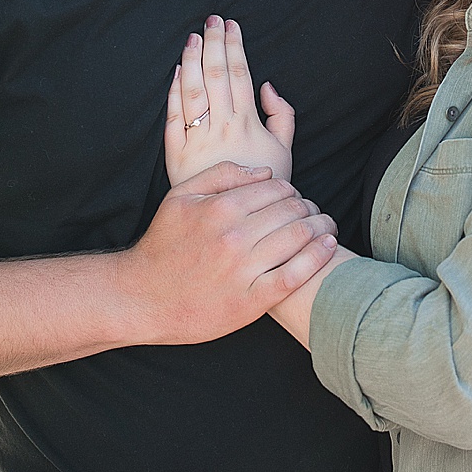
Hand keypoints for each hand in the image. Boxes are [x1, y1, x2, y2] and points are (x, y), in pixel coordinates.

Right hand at [120, 168, 339, 343]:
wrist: (144, 298)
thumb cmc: (163, 247)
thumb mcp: (180, 198)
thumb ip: (220, 175)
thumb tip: (263, 172)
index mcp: (221, 208)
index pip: (276, 188)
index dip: (292, 190)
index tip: (294, 198)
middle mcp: (235, 236)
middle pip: (292, 210)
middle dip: (309, 207)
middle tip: (314, 212)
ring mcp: (245, 269)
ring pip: (299, 237)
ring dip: (321, 227)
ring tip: (327, 226)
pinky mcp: (253, 300)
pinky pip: (296, 274)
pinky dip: (318, 257)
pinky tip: (328, 247)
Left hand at [165, 16, 296, 187]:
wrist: (241, 221)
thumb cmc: (265, 186)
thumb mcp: (285, 151)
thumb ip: (282, 116)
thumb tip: (268, 86)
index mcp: (248, 124)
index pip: (239, 75)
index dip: (234, 47)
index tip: (231, 25)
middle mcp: (222, 129)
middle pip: (216, 76)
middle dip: (214, 44)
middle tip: (212, 20)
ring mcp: (197, 141)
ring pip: (193, 91)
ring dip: (193, 60)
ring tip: (193, 37)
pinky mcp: (177, 155)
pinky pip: (173, 117)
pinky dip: (174, 92)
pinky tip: (177, 71)